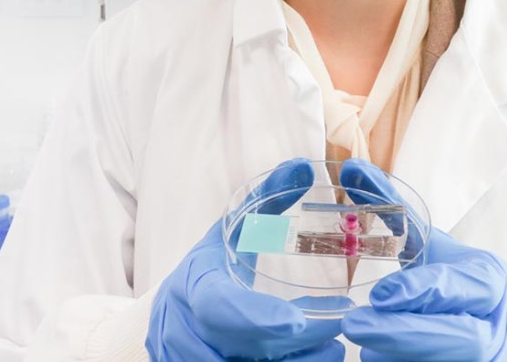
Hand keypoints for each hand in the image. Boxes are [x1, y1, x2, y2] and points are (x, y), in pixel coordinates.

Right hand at [147, 159, 344, 360]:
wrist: (171, 314)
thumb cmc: (211, 268)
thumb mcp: (231, 231)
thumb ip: (267, 199)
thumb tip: (305, 165)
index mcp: (192, 286)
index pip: (217, 307)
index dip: (254, 317)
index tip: (294, 323)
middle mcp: (185, 330)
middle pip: (242, 348)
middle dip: (294, 344)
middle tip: (336, 328)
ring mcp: (193, 360)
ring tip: (333, 349)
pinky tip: (315, 357)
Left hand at [337, 159, 506, 361]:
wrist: (498, 331)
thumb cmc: (457, 281)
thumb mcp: (435, 244)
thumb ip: (397, 212)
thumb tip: (351, 170)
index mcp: (489, 281)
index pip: (457, 286)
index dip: (420, 291)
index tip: (380, 294)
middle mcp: (491, 323)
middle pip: (454, 335)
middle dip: (402, 332)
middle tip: (354, 324)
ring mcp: (480, 357)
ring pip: (435, 361)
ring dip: (393, 353)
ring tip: (361, 339)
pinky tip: (375, 355)